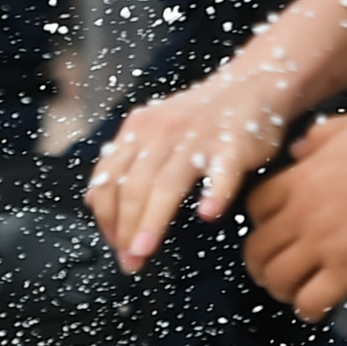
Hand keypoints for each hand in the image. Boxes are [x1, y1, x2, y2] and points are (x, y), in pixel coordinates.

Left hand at [85, 67, 296, 269]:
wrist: (252, 84)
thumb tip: (93, 201)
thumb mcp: (154, 128)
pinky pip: (222, 172)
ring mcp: (199, 137)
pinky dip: (215, 193)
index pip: (110, 178)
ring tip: (145, 251)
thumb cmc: (201, 116)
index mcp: (140, 129)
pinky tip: (208, 213)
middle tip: (129, 260)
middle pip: (135, 186)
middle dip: (127, 228)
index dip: (107, 215)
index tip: (114, 243)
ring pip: (168, 184)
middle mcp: (163, 131)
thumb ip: (125, 160)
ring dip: (153, 221)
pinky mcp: (235, 144)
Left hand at [244, 111, 346, 322]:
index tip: (271, 229)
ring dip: (281, 289)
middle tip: (273, 270)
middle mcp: (302, 216)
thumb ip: (322, 136)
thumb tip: (300, 148)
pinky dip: (309, 309)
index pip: (256, 208)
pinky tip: (318, 308)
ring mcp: (322, 246)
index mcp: (300, 180)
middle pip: (257, 250)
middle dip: (261, 264)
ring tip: (294, 292)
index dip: (260, 222)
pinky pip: (311, 301)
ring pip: (277, 279)